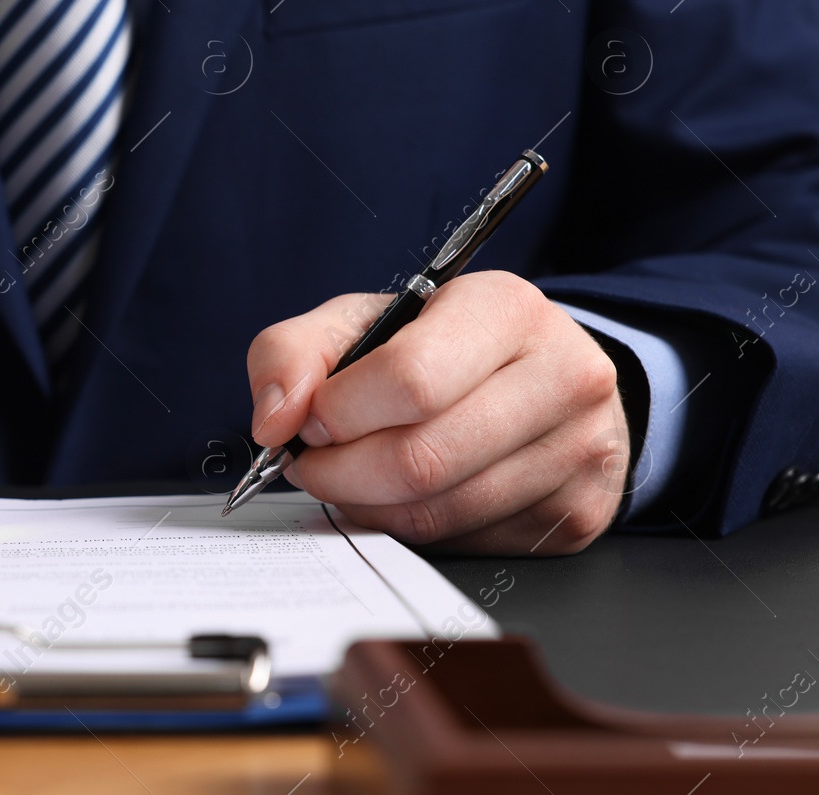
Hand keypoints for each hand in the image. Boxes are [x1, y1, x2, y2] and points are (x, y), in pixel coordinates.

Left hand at [245, 271, 629, 553]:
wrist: (543, 378)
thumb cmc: (442, 347)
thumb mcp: (362, 322)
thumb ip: (293, 353)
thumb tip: (274, 420)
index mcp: (506, 309)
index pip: (410, 380)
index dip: (339, 413)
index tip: (312, 420)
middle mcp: (565, 375)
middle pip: (421, 459)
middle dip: (340, 472)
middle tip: (315, 463)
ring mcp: (580, 451)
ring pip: (439, 513)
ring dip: (368, 506)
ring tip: (350, 477)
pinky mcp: (578, 514)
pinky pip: (464, 544)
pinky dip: (411, 529)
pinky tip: (402, 496)